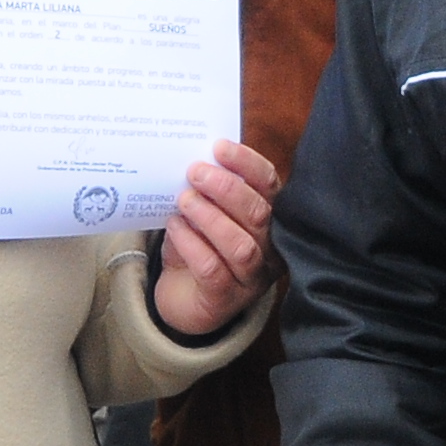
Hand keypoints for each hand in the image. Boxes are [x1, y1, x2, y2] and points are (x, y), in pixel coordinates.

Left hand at [152, 139, 279, 336]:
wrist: (183, 298)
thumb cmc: (199, 247)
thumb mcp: (206, 213)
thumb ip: (208, 189)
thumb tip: (196, 158)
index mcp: (271, 219)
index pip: (270, 186)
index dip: (247, 164)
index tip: (219, 147)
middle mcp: (269, 249)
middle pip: (259, 214)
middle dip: (226, 188)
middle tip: (195, 172)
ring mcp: (251, 278)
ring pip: (240, 245)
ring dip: (210, 217)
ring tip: (184, 200)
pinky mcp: (226, 299)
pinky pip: (212, 269)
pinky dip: (192, 244)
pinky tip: (175, 227)